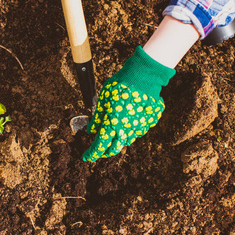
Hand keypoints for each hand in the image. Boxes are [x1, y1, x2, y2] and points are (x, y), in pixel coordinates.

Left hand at [82, 46, 175, 161]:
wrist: (143, 76)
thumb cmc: (119, 86)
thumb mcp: (102, 100)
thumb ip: (97, 118)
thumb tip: (91, 131)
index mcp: (112, 124)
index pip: (100, 146)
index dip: (92, 153)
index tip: (86, 157)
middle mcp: (126, 130)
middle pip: (114, 149)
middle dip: (104, 152)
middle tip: (98, 150)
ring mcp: (139, 127)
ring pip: (126, 141)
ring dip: (117, 141)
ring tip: (111, 136)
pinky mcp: (148, 123)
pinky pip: (136, 132)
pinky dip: (128, 132)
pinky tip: (125, 124)